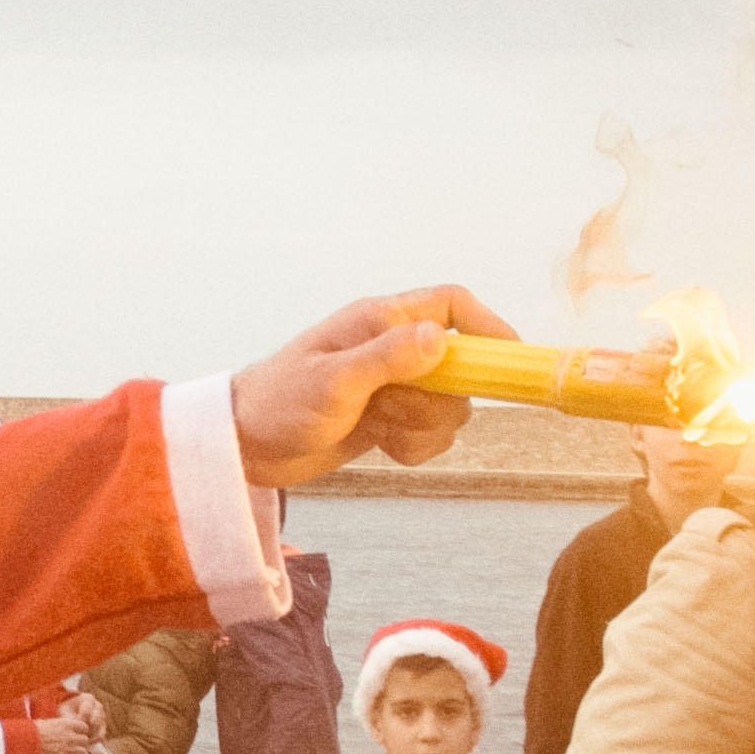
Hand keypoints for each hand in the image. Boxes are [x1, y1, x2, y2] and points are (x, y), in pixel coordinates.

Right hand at [29, 709, 100, 753]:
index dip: (80, 731)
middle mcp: (70, 736)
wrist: (25, 743)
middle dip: (79, 743)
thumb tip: (56, 726)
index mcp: (66, 724)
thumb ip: (56, 725)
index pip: (84, 727)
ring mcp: (68, 749)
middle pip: (85, 740)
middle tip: (71, 745)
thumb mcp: (45, 722)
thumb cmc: (31, 731)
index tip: (74, 733)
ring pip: (83, 753)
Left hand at [228, 287, 521, 487]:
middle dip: (444, 399)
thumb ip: (386, 358)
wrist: (245, 447)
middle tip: (398, 412)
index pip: (452, 306)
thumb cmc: (277, 404)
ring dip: (426, 428)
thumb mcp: (332, 381)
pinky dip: (416, 447)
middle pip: (462, 367)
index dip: (489, 328)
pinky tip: (382, 447)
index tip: (509, 363)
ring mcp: (393, 385)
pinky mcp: (390, 418)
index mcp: (379, 321)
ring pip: (450, 406)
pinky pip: (431, 434)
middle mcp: (391, 348)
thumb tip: (439, 338)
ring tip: (382, 430)